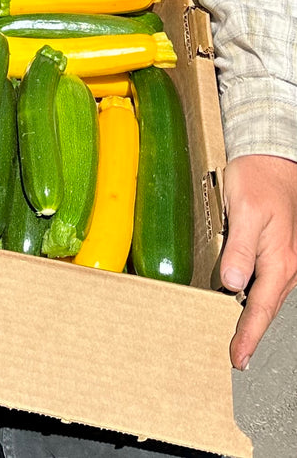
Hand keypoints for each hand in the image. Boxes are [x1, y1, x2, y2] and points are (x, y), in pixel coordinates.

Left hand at [220, 153, 296, 368]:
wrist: (273, 160)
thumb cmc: (259, 181)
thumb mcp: (246, 211)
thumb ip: (240, 248)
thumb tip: (233, 284)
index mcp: (279, 261)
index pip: (261, 308)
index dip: (248, 335)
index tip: (238, 358)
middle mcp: (285, 265)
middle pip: (265, 307)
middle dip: (250, 333)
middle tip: (235, 356)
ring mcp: (283, 259)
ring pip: (266, 295)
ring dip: (252, 316)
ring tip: (236, 336)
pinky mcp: (276, 250)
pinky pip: (265, 280)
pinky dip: (254, 296)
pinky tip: (240, 299)